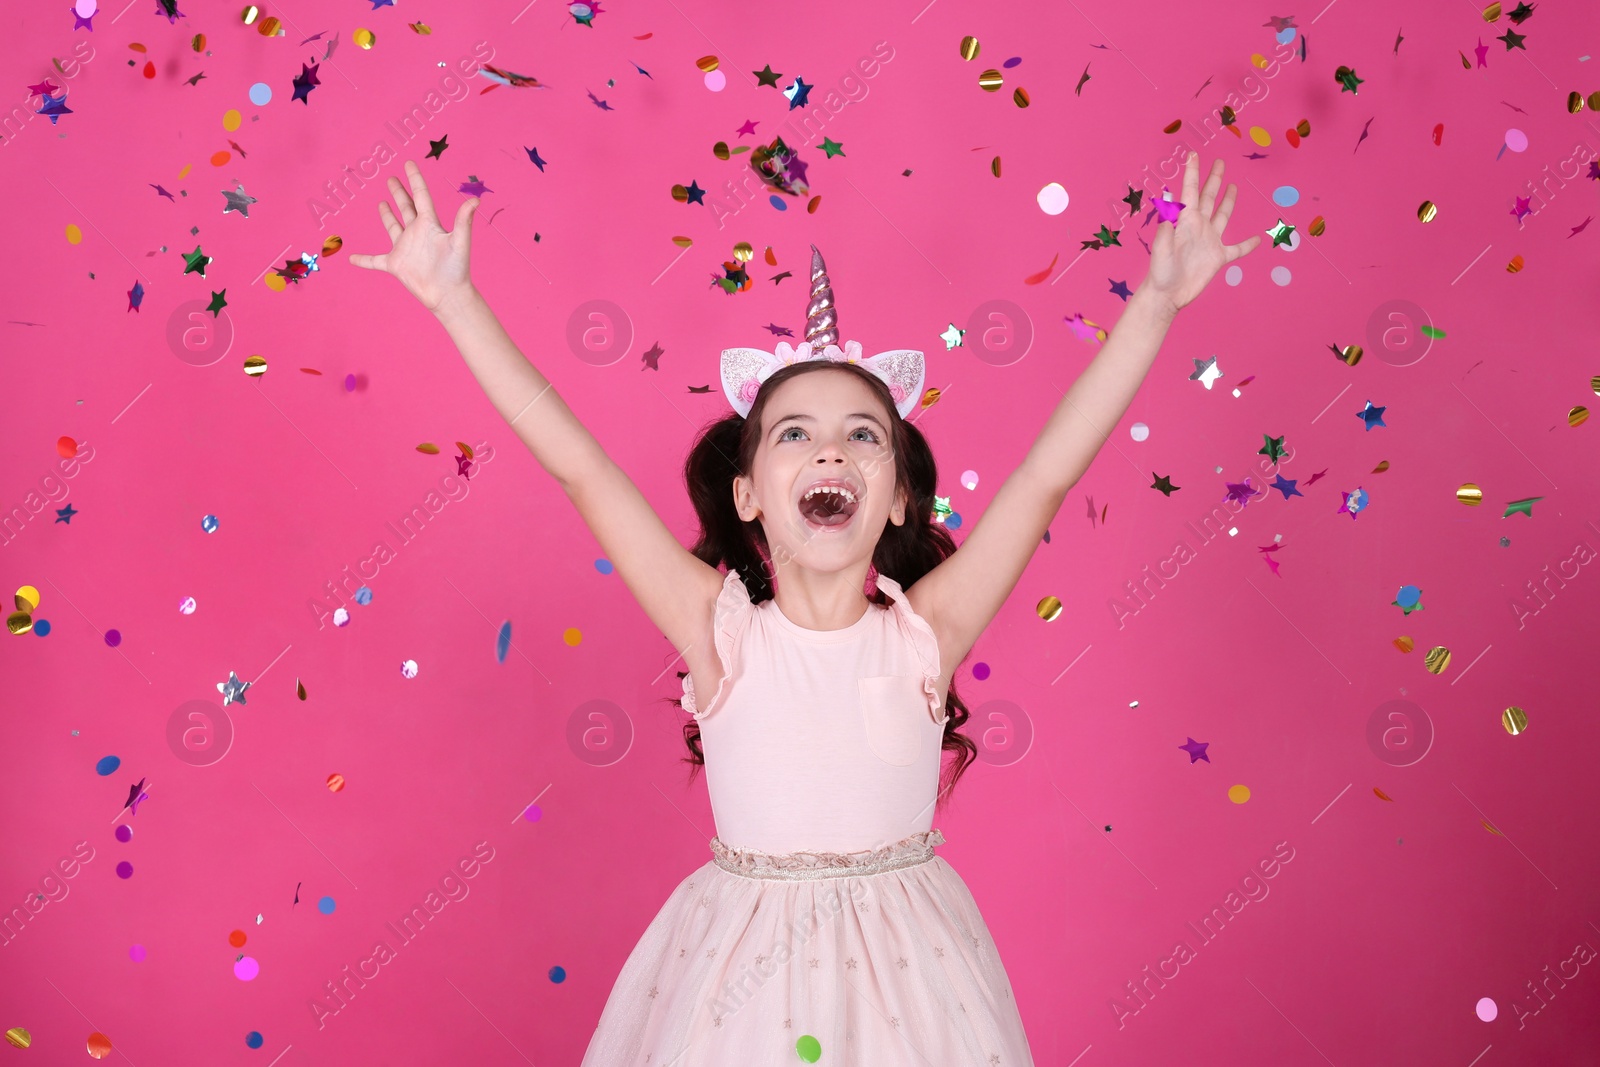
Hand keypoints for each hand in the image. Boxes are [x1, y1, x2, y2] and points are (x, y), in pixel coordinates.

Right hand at [348, 159, 480, 314]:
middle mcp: (416, 233)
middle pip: (405, 207)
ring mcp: (405, 248)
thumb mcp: (460, 242)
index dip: (415, 179)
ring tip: (382, 203)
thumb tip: (476, 199)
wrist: (448, 294)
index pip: (421, 196)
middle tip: (391, 178)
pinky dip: (363, 260)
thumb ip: (463, 220)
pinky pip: (374, 261)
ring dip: (387, 215)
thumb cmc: (456, 269)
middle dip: (399, 192)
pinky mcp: (395, 265)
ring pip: (392, 227)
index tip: (409, 163)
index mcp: (430, 224)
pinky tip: (352, 258)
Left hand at [1142, 152, 1260, 315]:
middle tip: (1220, 162)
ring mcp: (1210, 241)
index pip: (1190, 190)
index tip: (1193, 154)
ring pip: (1223, 216)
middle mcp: (1199, 226)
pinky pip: (1237, 249)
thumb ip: (1166, 223)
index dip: (1192, 172)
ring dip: (1228, 201)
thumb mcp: (1161, 246)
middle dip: (1214, 179)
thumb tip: (1167, 197)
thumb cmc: (1160, 271)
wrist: (1167, 295)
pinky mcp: (1218, 258)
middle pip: (1209, 197)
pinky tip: (1257, 239)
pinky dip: (1248, 245)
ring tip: (1233, 186)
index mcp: (1185, 220)